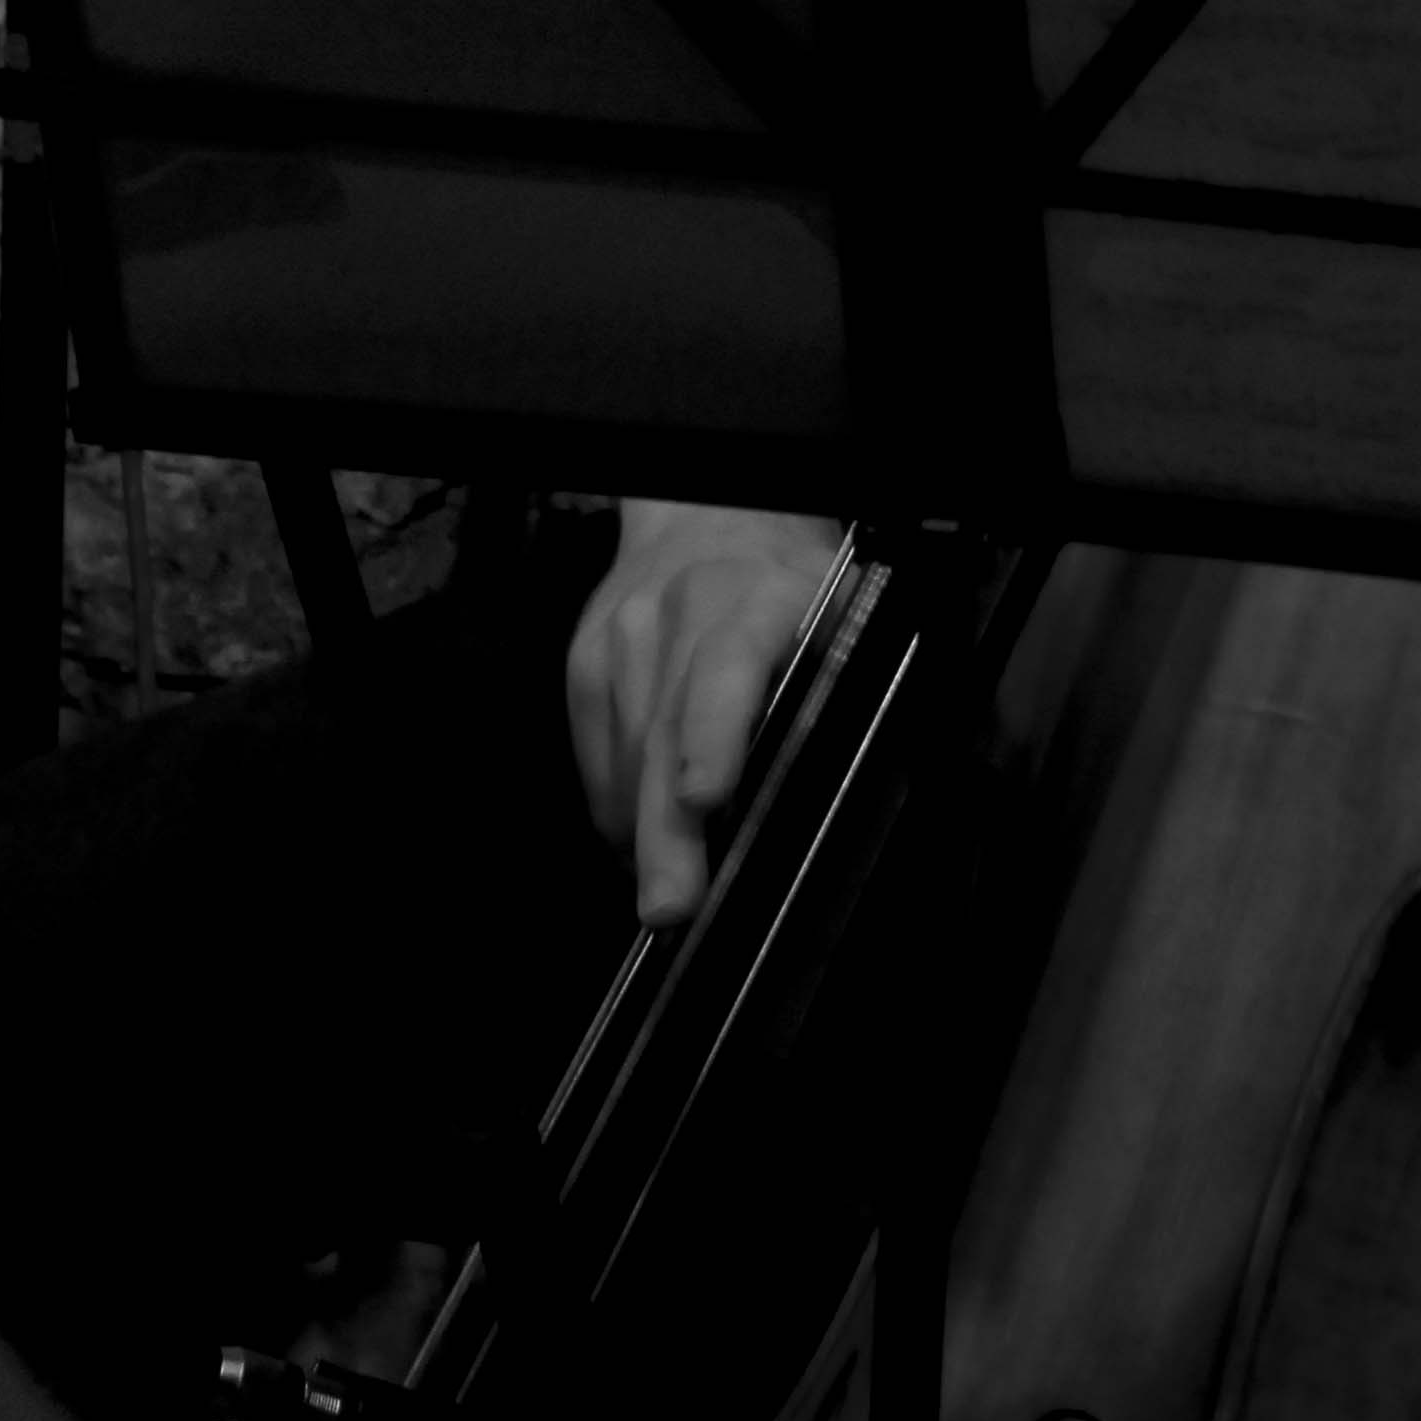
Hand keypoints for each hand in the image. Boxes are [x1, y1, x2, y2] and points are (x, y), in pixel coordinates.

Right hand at [566, 500, 843, 924]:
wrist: (706, 512)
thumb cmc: (785, 583)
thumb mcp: (837, 618)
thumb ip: (825, 697)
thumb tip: (812, 802)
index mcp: (760, 596)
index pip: (729, 663)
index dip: (713, 732)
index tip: (704, 796)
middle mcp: (682, 609)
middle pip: (666, 730)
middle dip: (666, 831)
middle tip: (670, 907)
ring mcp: (622, 634)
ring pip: (627, 758)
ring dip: (646, 834)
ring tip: (672, 889)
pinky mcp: (583, 660)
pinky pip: (597, 758)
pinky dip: (622, 807)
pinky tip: (646, 829)